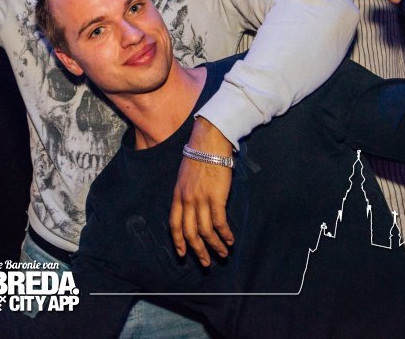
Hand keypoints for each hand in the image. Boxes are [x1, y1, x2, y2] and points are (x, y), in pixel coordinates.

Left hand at [169, 118, 233, 265]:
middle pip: (189, 233)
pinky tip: (230, 240)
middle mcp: (187, 200)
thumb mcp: (185, 177)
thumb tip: (191, 209)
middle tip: (206, 262)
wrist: (209, 142)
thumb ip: (186, 194)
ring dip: (214, 246)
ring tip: (223, 253)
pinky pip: (219, 223)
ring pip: (205, 232)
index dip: (178, 242)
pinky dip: (225, 235)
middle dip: (198, 251)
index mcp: (178, 196)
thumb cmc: (199, 157)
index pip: (174, 225)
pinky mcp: (216, 198)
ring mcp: (201, 200)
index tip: (183, 254)